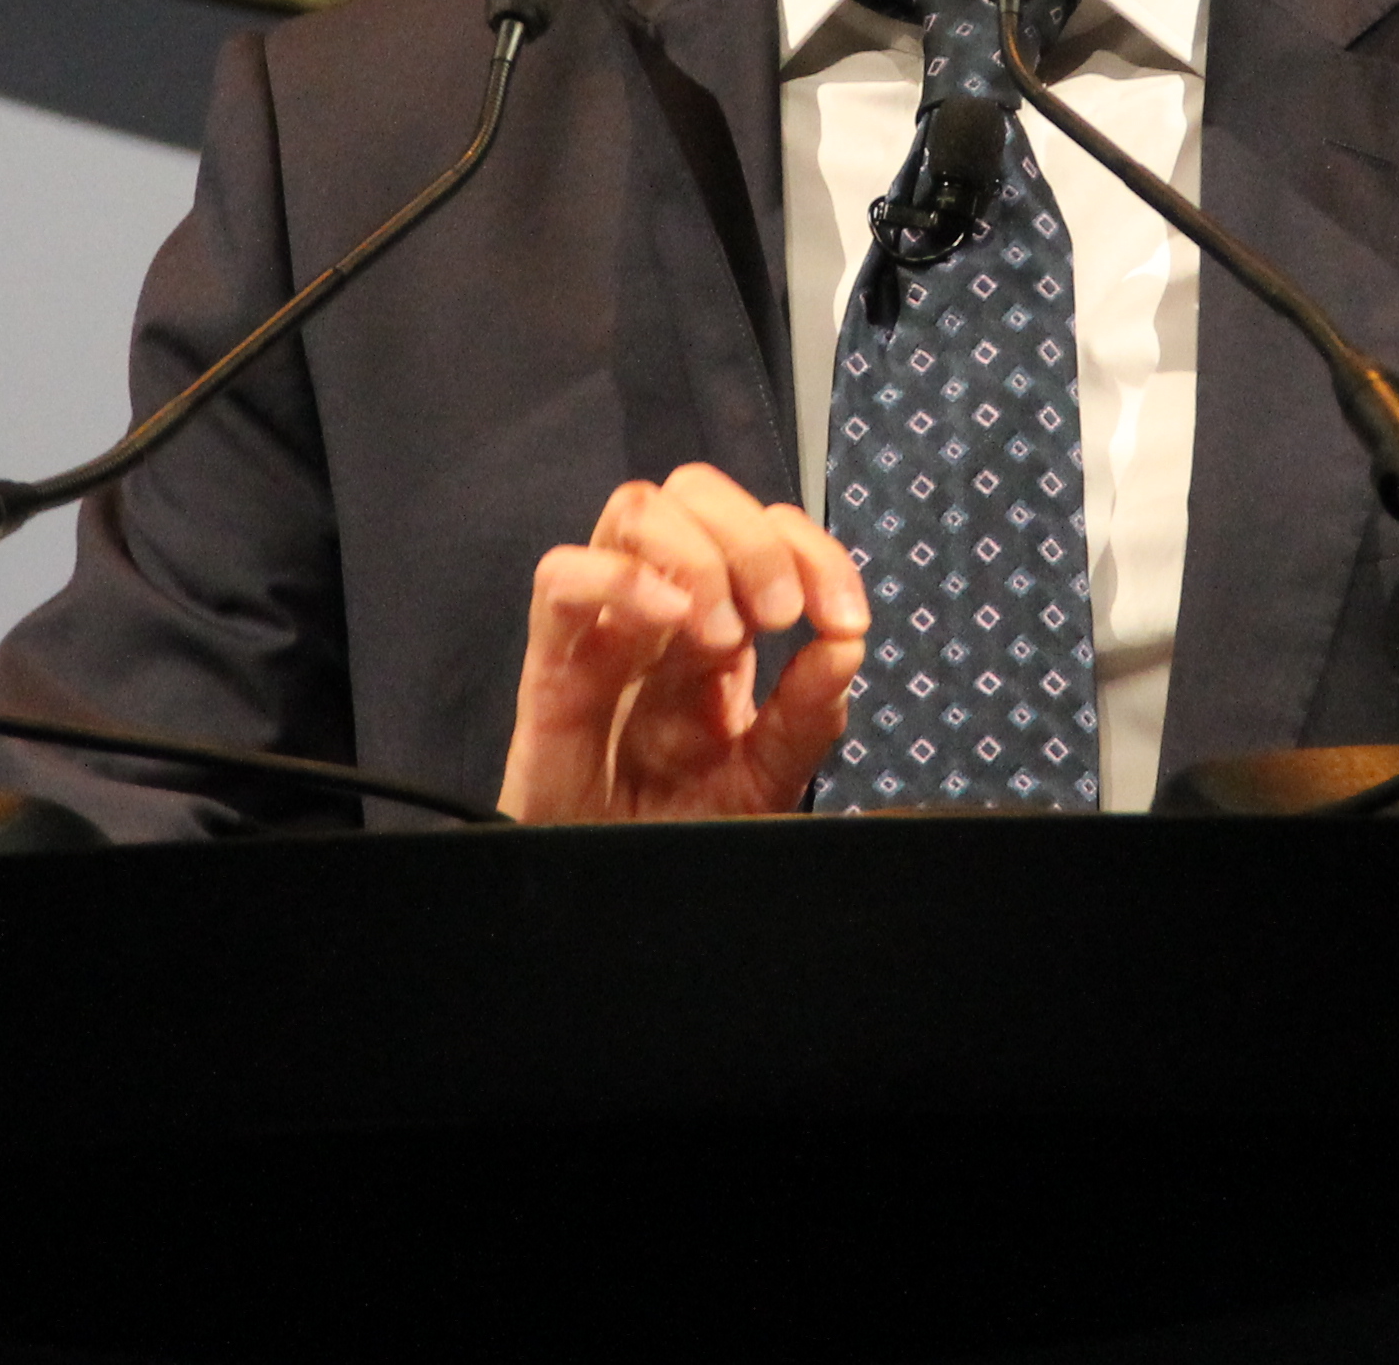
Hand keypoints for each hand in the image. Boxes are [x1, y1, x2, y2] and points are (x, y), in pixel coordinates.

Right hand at [499, 461, 868, 820]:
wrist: (620, 904)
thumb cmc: (680, 834)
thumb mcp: (767, 781)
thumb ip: (807, 717)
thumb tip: (848, 645)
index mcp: (725, 629)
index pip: (767, 531)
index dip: (814, 552)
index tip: (844, 616)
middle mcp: (667, 614)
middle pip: (698, 494)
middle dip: (755, 535)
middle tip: (782, 615)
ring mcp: (606, 632)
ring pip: (636, 511)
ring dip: (695, 550)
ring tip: (723, 632)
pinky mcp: (551, 668)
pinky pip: (559, 579)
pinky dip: (615, 576)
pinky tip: (664, 615)